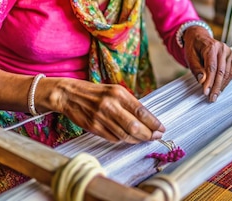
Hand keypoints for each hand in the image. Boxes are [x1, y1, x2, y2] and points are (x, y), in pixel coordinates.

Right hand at [48, 79, 164, 143]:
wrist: (70, 95)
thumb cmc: (96, 93)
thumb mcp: (114, 91)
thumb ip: (129, 103)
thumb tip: (147, 119)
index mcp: (118, 93)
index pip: (141, 111)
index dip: (153, 122)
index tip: (161, 128)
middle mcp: (110, 105)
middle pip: (135, 126)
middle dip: (148, 134)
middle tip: (156, 137)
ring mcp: (101, 117)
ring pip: (125, 135)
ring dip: (137, 139)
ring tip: (144, 139)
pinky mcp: (93, 127)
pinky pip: (113, 138)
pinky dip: (123, 140)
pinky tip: (129, 138)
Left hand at [183, 26, 231, 102]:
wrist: (199, 38)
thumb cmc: (194, 48)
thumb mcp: (190, 57)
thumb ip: (196, 69)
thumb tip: (202, 81)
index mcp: (211, 46)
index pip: (211, 67)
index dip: (209, 81)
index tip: (206, 93)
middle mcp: (223, 48)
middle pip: (221, 71)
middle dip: (216, 87)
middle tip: (211, 98)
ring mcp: (230, 52)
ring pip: (227, 73)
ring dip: (221, 86)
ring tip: (215, 95)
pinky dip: (227, 81)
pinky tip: (221, 88)